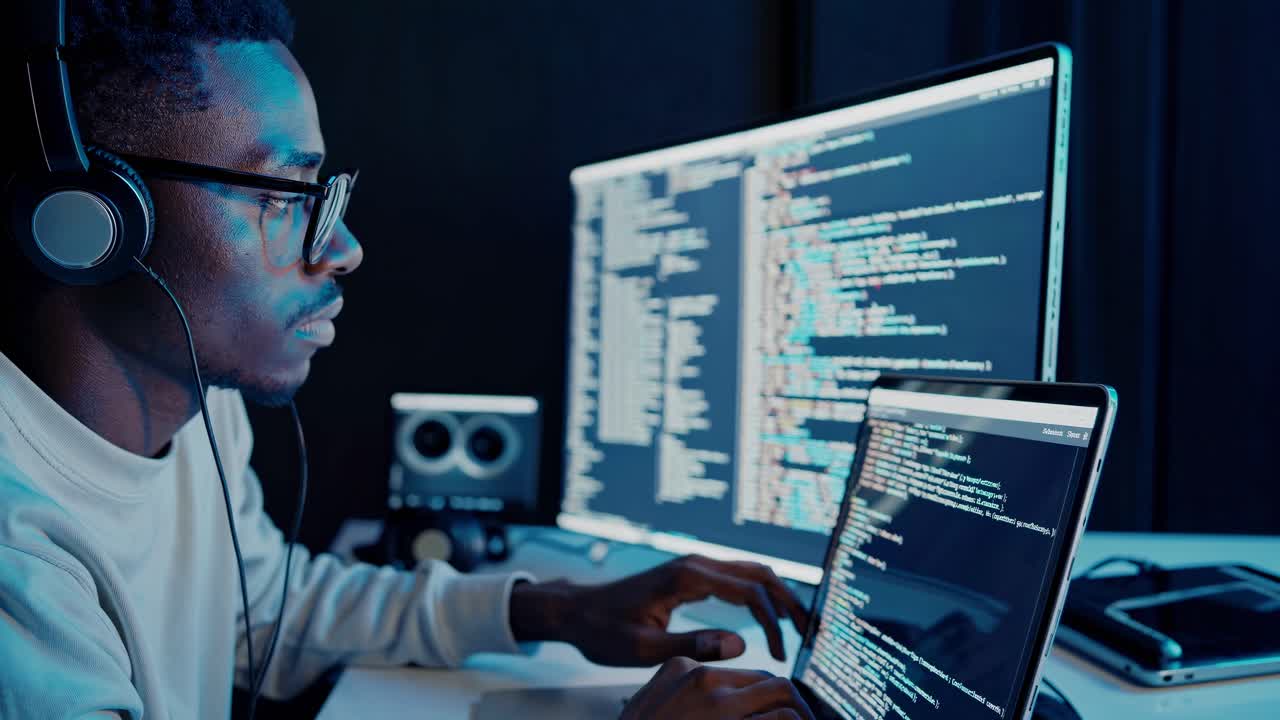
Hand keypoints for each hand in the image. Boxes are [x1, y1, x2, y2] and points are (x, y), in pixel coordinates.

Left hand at [510, 554, 808, 665]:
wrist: (577, 611)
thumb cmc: (604, 631)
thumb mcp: (643, 649)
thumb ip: (693, 645)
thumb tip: (743, 645)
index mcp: (686, 577)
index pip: (748, 593)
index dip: (772, 623)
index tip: (779, 654)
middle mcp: (695, 563)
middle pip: (759, 574)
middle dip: (789, 603)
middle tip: (811, 633)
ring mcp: (694, 565)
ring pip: (751, 573)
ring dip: (778, 597)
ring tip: (799, 628)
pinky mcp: (691, 574)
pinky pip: (736, 579)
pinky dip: (760, 596)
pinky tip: (770, 618)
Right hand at [620, 657, 815, 719]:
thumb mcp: (651, 703)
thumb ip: (681, 690)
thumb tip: (708, 692)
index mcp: (684, 669)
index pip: (744, 674)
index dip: (767, 694)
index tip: (777, 709)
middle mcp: (704, 681)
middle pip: (769, 681)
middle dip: (792, 704)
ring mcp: (719, 707)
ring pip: (783, 697)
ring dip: (799, 716)